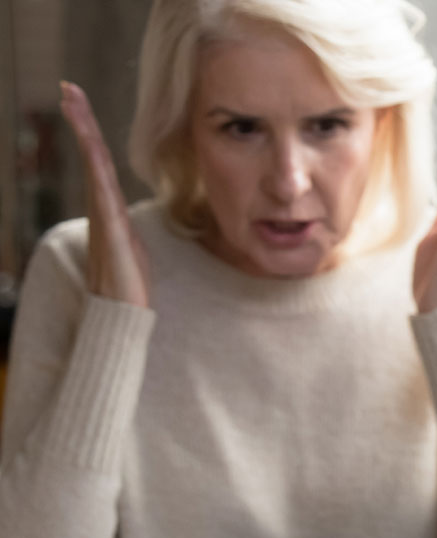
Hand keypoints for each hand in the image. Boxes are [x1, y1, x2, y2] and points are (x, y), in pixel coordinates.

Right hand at [60, 82, 149, 307]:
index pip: (101, 163)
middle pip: (92, 155)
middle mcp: (102, 209)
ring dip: (85, 132)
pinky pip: (102, 190)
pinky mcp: (111, 230)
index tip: (79, 103)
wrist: (120, 315)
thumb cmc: (128, 286)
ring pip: (94, 166)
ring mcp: (104, 217)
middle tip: (68, 87)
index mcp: (109, 210)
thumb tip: (125, 225)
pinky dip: (95, 164)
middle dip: (81, 121)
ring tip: (72, 100)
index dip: (92, 133)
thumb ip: (126, 232)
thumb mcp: (132, 249)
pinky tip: (91, 143)